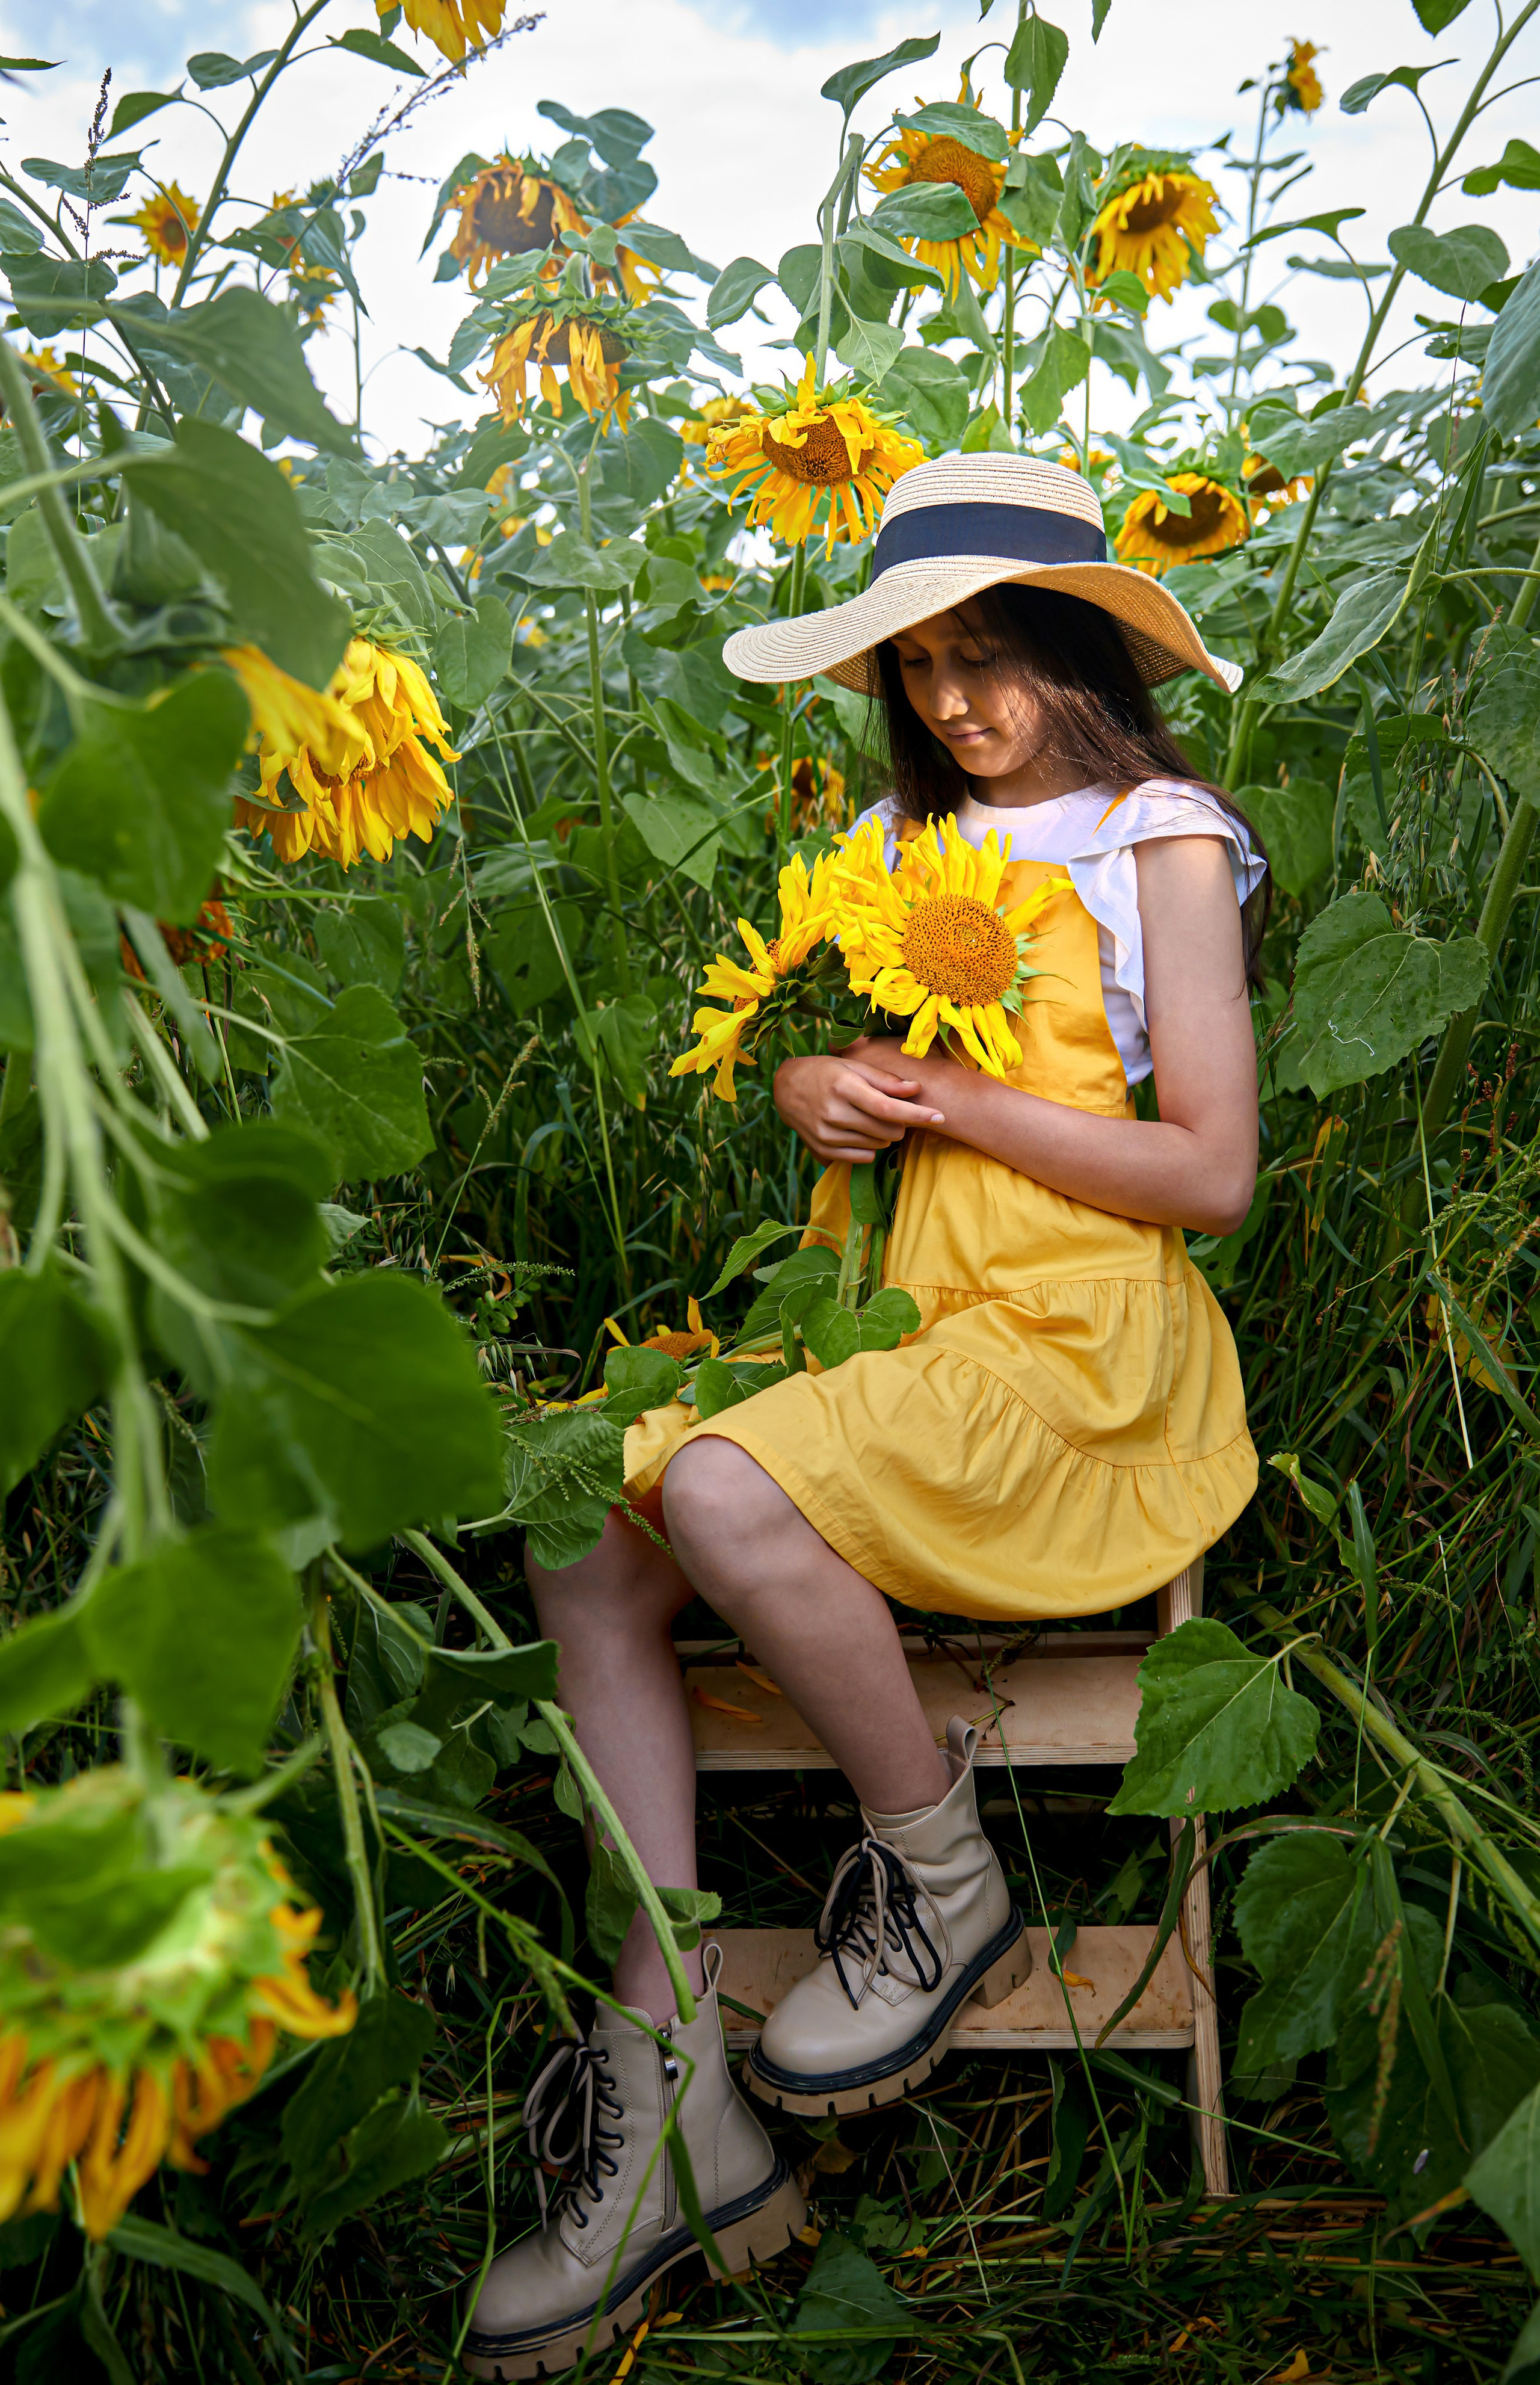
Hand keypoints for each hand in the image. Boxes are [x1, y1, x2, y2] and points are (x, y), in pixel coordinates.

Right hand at [774, 1049, 946, 1164]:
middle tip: (894, 1111)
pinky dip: (871, 1146)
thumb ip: (885, 1079)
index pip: (887, 1107)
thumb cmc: (826, 1072)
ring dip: (885, 1134)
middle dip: (900, 1122)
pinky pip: (863, 1157)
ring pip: (877, 1144)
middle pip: (886, 1129)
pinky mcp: (823, 1150)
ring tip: (873, 1118)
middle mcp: (834, 1113)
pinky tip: (862, 1131)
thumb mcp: (854, 1066)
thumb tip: (916, 1088)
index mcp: (844, 1087)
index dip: (916, 1114)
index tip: (940, 1116)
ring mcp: (827, 1134)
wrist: (787, 1089)